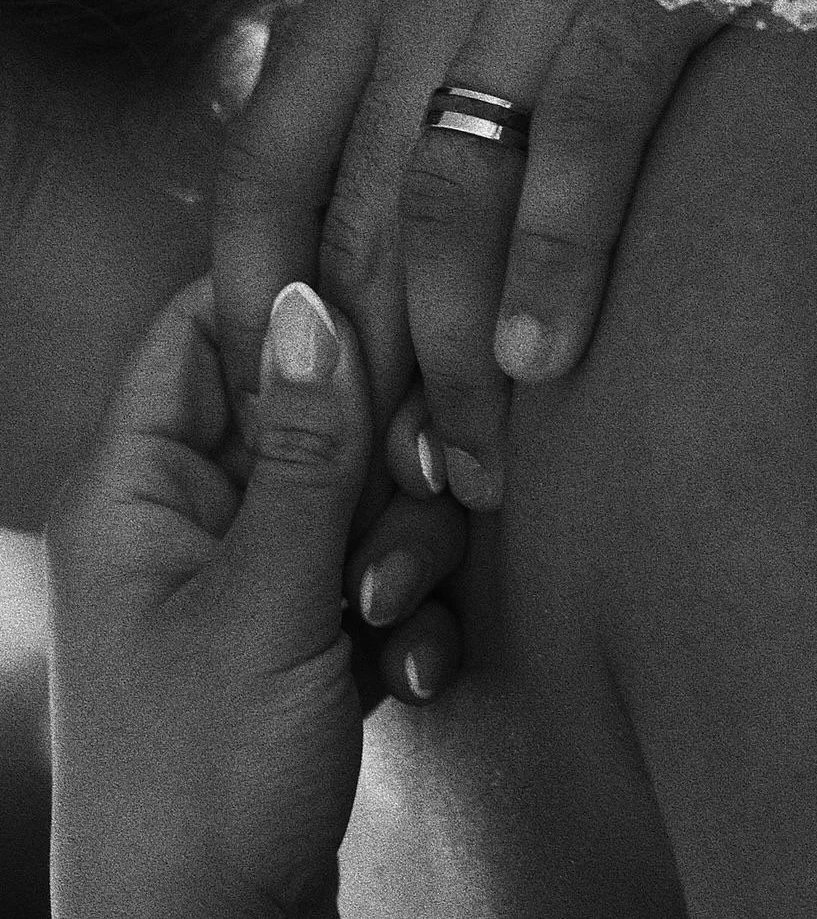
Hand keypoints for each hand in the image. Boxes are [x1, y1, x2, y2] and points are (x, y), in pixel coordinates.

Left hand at [46, 276, 463, 918]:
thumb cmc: (197, 789)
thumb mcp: (263, 606)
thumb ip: (302, 453)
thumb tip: (312, 301)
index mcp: (139, 487)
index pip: (203, 330)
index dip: (289, 309)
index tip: (383, 323)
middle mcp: (187, 521)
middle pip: (303, 410)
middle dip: (370, 459)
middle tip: (404, 497)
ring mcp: (245, 581)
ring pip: (353, 494)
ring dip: (398, 547)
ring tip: (385, 616)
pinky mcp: (297, 637)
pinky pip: (371, 572)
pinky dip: (402, 612)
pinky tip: (403, 673)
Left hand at [214, 0, 775, 509]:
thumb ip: (365, 97)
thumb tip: (302, 258)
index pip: (266, 160)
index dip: (254, 296)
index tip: (276, 402)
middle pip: (356, 205)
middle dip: (360, 364)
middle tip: (377, 479)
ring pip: (449, 195)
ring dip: (447, 349)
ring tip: (464, 463)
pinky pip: (582, 144)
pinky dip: (553, 259)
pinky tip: (537, 358)